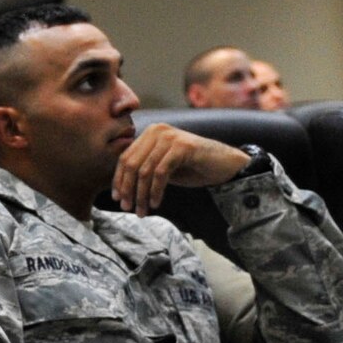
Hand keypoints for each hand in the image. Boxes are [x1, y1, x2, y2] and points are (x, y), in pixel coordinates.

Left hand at [112, 123, 250, 216]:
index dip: (119, 180)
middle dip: (128, 190)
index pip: (125, 158)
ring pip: (145, 171)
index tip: (117, 199)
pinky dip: (156, 190)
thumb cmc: (191, 167)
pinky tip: (156, 203)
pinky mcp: (182, 146)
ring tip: (142, 211)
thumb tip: (119, 190)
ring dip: (141, 195)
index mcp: (149, 134)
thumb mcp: (161, 168)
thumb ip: (143, 171)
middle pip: (132, 164)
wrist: (224, 164)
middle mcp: (157, 131)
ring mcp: (170, 137)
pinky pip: (160, 173)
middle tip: (128, 209)